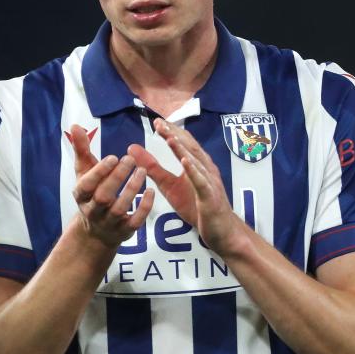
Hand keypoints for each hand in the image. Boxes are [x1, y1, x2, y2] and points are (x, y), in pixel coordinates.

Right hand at [68, 124, 154, 247]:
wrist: (97, 231)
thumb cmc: (92, 192)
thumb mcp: (84, 172)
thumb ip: (82, 149)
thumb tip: (75, 125)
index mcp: (81, 195)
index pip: (87, 185)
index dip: (99, 172)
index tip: (113, 157)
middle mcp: (93, 211)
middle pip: (103, 196)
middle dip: (117, 178)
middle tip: (130, 160)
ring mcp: (109, 223)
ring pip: (120, 208)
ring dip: (132, 189)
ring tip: (143, 170)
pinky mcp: (124, 232)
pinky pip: (135, 222)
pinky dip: (144, 207)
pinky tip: (152, 191)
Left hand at [128, 119, 241, 255]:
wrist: (221, 230)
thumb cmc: (197, 207)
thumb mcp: (170, 186)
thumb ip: (153, 168)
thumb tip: (133, 149)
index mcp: (197, 165)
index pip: (184, 144)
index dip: (171, 132)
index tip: (156, 122)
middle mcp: (206, 169)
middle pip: (190, 148)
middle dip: (175, 135)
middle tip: (160, 124)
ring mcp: (210, 182)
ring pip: (196, 162)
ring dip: (183, 149)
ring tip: (170, 138)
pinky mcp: (210, 197)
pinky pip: (202, 182)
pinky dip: (194, 171)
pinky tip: (185, 162)